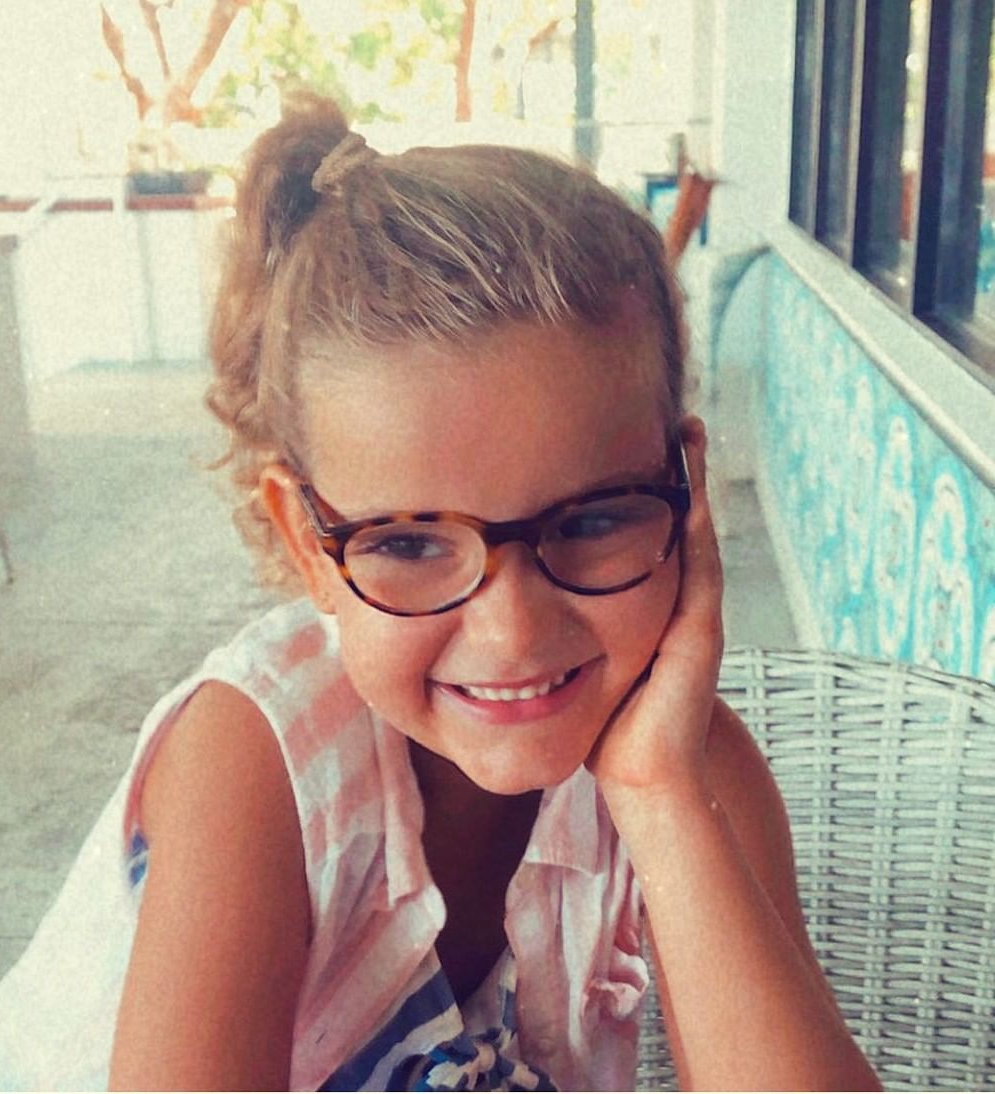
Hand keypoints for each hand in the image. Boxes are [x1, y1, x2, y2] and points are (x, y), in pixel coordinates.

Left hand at [586, 415, 724, 793]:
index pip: (645, 531)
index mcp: (646, 604)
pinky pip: (700, 568)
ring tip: (688, 436)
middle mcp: (674, 601)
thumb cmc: (602, 719)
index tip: (626, 439)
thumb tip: (494, 597)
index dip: (641, 488)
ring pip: (694, 534)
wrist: (642, 771)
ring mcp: (693, 614)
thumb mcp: (574, 660)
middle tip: (677, 419)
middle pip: (679, 521)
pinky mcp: (700, 633)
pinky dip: (697, 527)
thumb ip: (550, 630)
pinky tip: (691, 491)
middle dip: (678, 470)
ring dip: (693, 485)